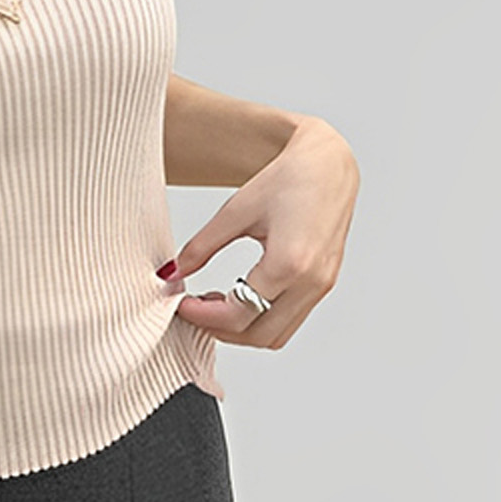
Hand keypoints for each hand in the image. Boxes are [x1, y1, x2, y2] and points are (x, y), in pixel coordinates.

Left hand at [158, 119, 359, 349]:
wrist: (328, 165)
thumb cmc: (286, 180)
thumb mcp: (235, 211)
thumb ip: (202, 246)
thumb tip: (172, 273)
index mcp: (289, 263)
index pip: (239, 315)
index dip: (203, 317)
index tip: (180, 306)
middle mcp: (311, 282)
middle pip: (259, 336)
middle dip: (220, 330)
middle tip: (192, 310)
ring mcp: (322, 287)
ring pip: (277, 335)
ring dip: (242, 329)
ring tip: (213, 303)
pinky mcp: (324, 284)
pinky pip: (290, 319)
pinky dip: (261, 319)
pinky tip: (238, 295)